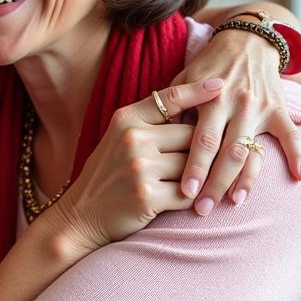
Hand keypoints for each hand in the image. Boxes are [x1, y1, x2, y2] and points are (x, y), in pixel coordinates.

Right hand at [45, 79, 223, 253]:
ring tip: (189, 185)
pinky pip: (188, 194)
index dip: (198, 90)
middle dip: (200, 150)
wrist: (79, 216)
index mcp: (125, 120)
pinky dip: (192, 199)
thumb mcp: (118, 140)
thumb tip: (197, 111)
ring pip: (193, 165)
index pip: (170, 99)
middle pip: (192, 135)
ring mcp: (139, 167)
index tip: (221, 84)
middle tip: (201, 162)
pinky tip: (184, 202)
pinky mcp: (147, 196)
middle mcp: (132, 139)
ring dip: (197, 178)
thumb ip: (149, 124)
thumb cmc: (106, 176)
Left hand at [172, 28, 300, 213]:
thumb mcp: (183, 80)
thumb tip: (155, 140)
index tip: (185, 192)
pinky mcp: (279, 110)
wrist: (246, 41)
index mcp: (210, 98)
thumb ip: (172, 108)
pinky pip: (291, 135)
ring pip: (251, 149)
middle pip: (225, 151)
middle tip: (203, 208)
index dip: (194, 167)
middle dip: (214, 182)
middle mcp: (236, 104)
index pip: (201, 139)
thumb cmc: (206, 66)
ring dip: (245, 179)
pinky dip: (299, 155)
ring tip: (234, 203)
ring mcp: (259, 108)